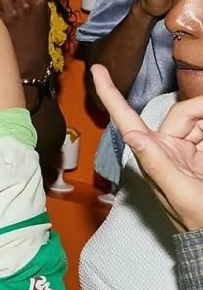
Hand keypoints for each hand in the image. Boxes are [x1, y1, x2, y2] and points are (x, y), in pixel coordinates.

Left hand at [92, 64, 202, 230]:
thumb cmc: (195, 220)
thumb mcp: (178, 193)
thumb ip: (158, 163)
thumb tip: (132, 136)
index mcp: (152, 153)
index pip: (126, 119)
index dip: (110, 93)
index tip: (96, 69)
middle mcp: (166, 147)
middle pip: (183, 112)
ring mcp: (187, 149)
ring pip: (200, 119)